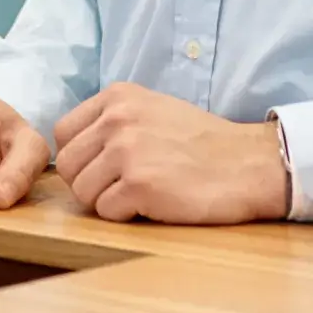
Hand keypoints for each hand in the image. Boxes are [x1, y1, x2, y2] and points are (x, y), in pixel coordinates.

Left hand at [53, 83, 287, 223]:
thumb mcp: (152, 109)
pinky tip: (151, 206)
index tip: (100, 168)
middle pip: (67, 165)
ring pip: (81, 191)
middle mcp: (116, 119)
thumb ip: (111, 119)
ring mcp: (126, 151)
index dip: (78, 157)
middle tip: (118, 189)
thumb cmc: (201, 143)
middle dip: (87, 183)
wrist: (249, 165)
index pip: (63, 133)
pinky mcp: (139, 185)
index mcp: (116, 97)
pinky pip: (105, 211)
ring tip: (137, 196)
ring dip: (105, 201)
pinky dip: (124, 216)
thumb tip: (74, 146)